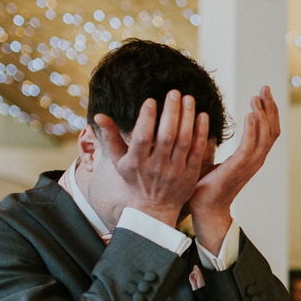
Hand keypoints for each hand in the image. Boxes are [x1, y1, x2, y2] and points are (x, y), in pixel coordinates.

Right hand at [93, 90, 210, 226]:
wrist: (154, 208)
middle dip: (171, 112)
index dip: (146, 118)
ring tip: (188, 98)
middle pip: (166, 136)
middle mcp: (157, 167)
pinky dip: (201, 133)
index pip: (142, 137)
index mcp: (137, 162)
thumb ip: (110, 137)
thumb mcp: (119, 160)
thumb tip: (98, 115)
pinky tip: (202, 115)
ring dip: (187, 118)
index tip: (151, 100)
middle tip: (174, 92)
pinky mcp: (191, 174)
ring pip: (184, 140)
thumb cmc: (134, 179)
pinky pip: (198, 150)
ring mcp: (176, 171)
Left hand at [185, 86, 281, 253]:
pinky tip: (250, 114)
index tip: (261, 93)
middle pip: (272, 130)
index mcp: (250, 157)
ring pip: (266, 136)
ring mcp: (249, 165)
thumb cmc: (205, 186)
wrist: (204, 208)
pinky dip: (253, 129)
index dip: (267, 111)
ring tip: (256, 97)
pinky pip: (250, 145)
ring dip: (263, 114)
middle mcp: (255, 160)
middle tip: (264, 88)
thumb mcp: (208, 158)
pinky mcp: (238, 168)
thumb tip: (201, 126)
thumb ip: (209, 143)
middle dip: (270, 107)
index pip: (267, 130)